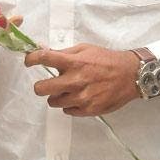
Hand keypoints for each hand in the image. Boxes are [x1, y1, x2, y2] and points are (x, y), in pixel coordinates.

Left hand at [25, 44, 140, 116]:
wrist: (130, 74)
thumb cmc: (107, 59)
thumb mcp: (86, 49)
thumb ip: (65, 52)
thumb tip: (44, 51)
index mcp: (74, 62)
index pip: (45, 58)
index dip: (31, 59)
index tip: (29, 61)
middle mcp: (75, 80)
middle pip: (41, 89)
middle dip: (41, 86)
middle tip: (48, 83)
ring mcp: (81, 97)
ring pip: (53, 102)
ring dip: (58, 96)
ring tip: (70, 89)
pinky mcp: (87, 110)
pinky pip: (67, 111)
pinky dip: (70, 104)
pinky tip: (80, 96)